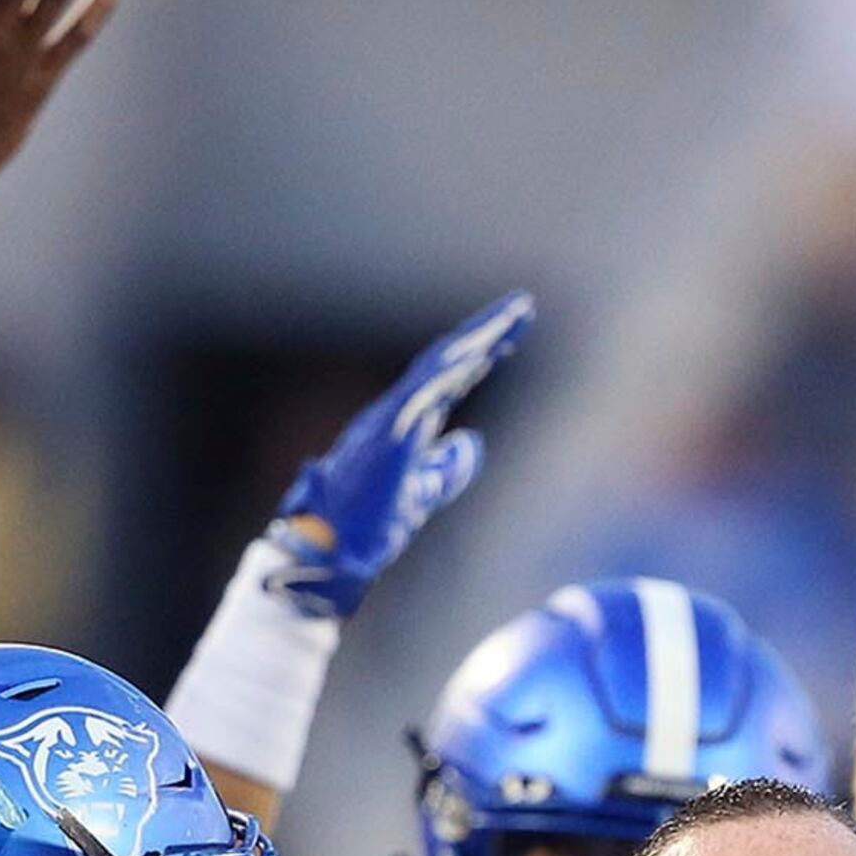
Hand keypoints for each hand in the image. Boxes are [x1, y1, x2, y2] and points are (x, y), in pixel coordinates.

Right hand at [259, 292, 533, 618]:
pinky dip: (447, 375)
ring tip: (508, 321)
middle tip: (523, 307)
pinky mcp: (387, 437)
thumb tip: (471, 442)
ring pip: (436, 368)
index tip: (515, 330)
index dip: (483, 351)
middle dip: (486, 332)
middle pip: (448, 361)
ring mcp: (390, 420)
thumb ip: (446, 469)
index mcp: (407, 422)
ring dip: (474, 343)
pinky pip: (419, 396)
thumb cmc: (368, 523)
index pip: (451, 377)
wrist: (332, 549)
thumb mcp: (421, 492)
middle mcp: (398, 411)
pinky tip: (476, 357)